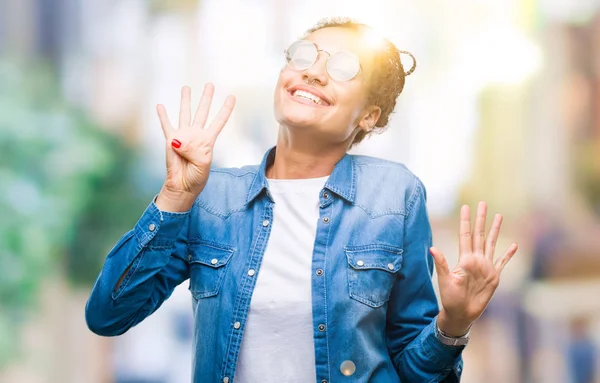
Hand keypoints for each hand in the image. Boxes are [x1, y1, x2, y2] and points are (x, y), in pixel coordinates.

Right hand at [155, 84, 234, 210]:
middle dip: (206, 98)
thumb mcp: (202, 163)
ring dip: (185, 101)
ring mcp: (183, 136)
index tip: (232, 96)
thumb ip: (193, 149)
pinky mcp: (170, 140)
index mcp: (208, 140)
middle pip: (202, 112)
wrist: (183, 185)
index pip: (219, 121)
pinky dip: (162, 116)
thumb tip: (177, 139)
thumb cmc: (196, 176)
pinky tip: (160, 105)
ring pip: (185, 114)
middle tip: (210, 84)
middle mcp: (196, 134)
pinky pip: (166, 126)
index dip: (225, 109)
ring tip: (186, 87)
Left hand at [430, 202, 517, 335]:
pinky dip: (508, 254)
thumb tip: (433, 248)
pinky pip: (502, 262)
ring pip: (491, 243)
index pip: (466, 235)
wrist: (461, 313)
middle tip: (482, 203)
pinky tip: (514, 245)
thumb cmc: (450, 298)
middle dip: (481, 219)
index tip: (465, 206)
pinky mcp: (493, 277)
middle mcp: (476, 259)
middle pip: (479, 234)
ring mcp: (485, 267)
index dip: (466, 221)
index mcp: (465, 259)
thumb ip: (442, 264)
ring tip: (499, 215)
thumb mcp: (445, 280)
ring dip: (495, 230)